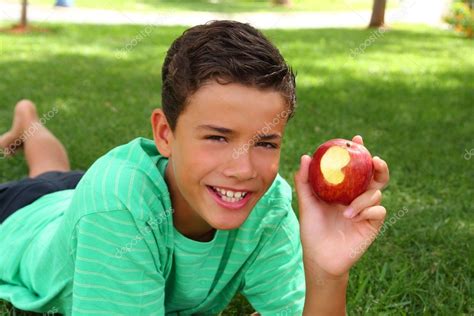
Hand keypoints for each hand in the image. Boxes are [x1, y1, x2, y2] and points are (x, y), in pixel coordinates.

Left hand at [294, 135, 389, 277]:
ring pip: (376, 192)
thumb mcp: (306, 202)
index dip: (359, 152)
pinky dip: (366, 211)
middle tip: (373, 159)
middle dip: (379, 165)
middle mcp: (358, 197)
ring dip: (363, 198)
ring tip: (346, 211)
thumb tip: (305, 156)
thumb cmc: (312, 228)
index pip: (356, 167)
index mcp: (345, 189)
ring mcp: (367, 210)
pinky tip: (352, 218)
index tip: (356, 139)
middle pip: (376, 176)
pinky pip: (378, 210)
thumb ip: (305, 181)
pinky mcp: (373, 224)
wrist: (319, 256)